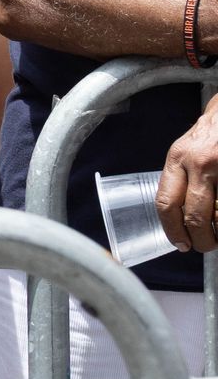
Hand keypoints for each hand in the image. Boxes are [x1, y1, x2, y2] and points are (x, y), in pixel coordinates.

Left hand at [158, 95, 217, 251]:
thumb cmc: (214, 132)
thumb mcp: (189, 149)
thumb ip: (182, 176)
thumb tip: (179, 214)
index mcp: (178, 158)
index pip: (166, 201)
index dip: (171, 229)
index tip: (179, 243)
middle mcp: (198, 162)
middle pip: (193, 215)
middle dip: (199, 239)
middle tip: (203, 246)